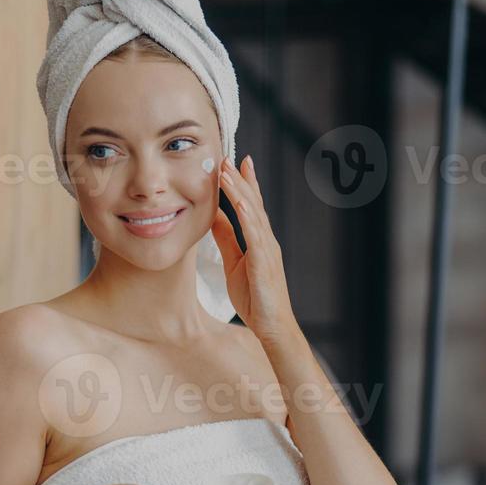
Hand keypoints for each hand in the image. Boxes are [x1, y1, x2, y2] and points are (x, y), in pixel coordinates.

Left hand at [210, 154, 295, 343]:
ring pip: (253, 213)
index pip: (251, 206)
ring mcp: (268, 250)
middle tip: (226, 157)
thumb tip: (212, 217)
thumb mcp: (234, 262)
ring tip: (226, 171)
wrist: (272, 326)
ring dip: (239, 190)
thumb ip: (226, 239)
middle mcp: (267, 240)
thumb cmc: (256, 298)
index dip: (244, 183)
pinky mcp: (264, 261)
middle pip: (252, 203)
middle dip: (239, 179)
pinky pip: (255, 233)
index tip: (235, 162)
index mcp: (260, 241)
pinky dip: (246, 214)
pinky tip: (238, 200)